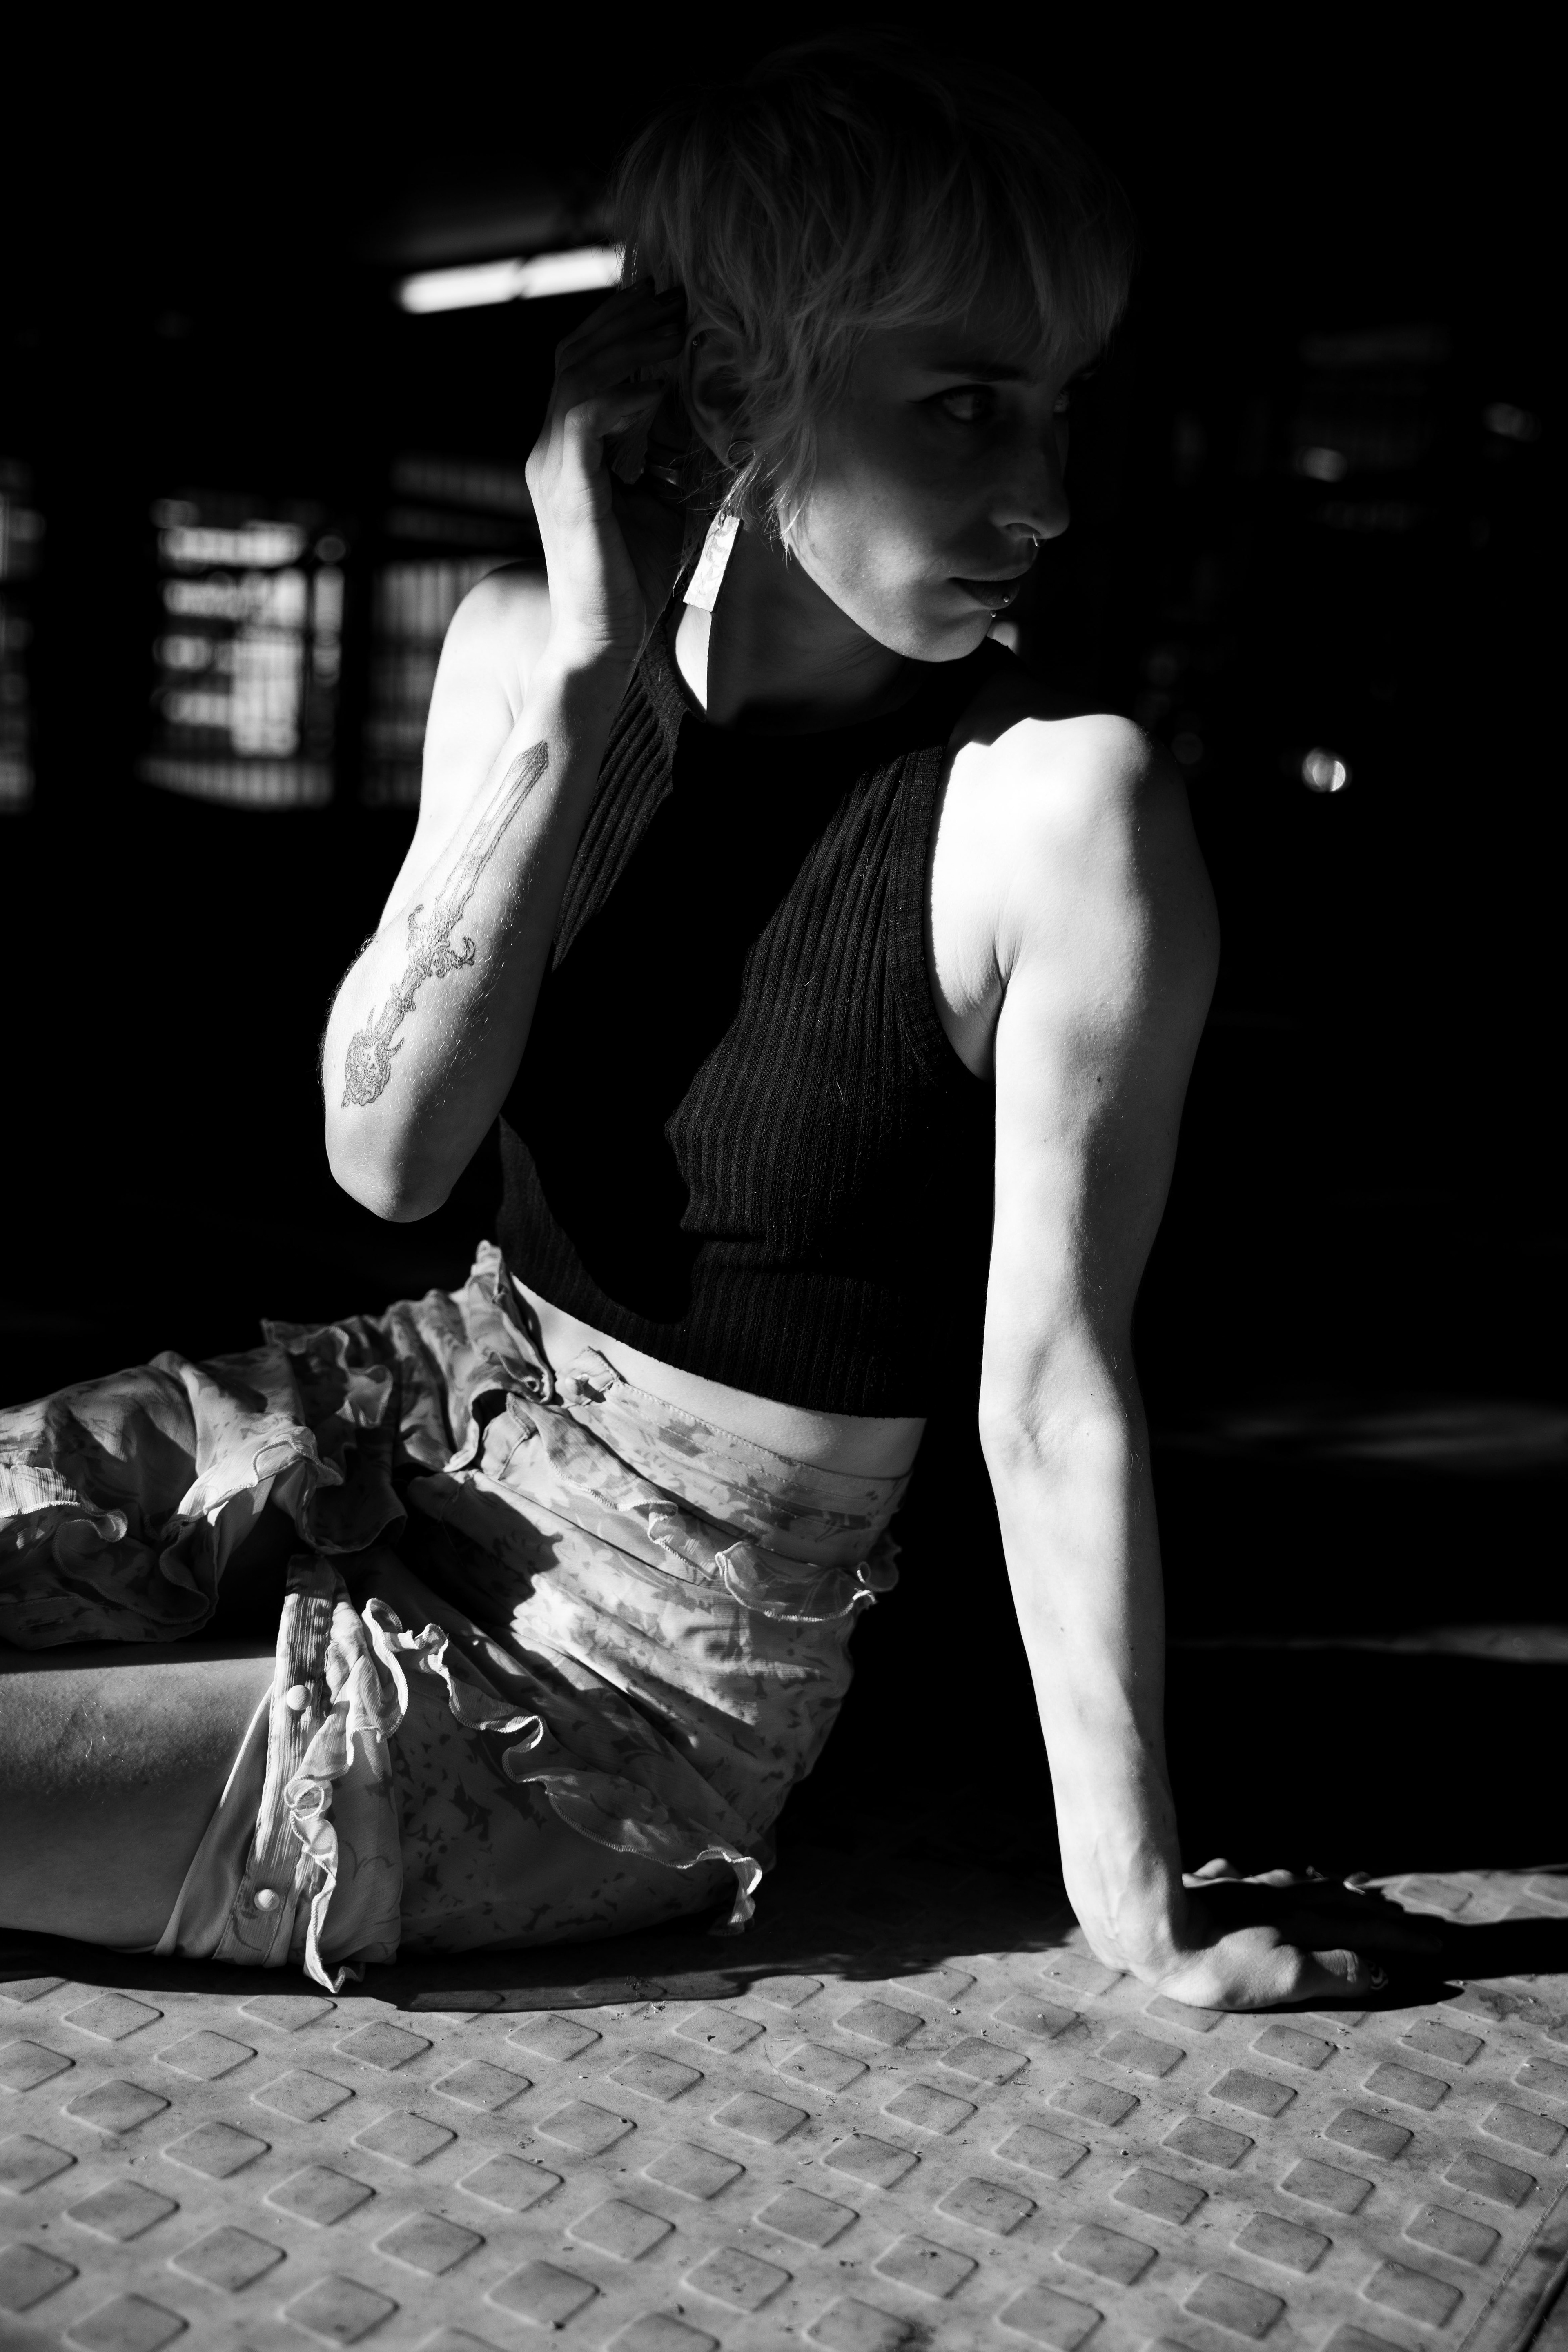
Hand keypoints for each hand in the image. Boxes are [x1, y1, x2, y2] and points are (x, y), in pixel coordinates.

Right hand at [524, 278, 691, 671]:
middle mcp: (549, 450)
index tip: (667, 305)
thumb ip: (669, 458)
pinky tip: (659, 387)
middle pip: (574, 354)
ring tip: (674, 331)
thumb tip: (703, 416)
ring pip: (576, 374)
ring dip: (628, 346)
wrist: (604, 639)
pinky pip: (583, 417)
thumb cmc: (631, 580)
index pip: (580, 364)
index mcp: (566, 450)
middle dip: (625, 320)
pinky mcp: (568, 489)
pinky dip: (621, 393)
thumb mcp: (661, 503)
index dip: (618, 326)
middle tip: (675, 299)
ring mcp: (551, 467)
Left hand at [1136, 1860, 1445, 2009]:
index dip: (1404, 1942)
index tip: (1440, 1945)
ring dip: (1338, 1893)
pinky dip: (1285, 1878)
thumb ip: (1333, 1973)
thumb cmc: (1216, 1964)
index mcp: (1303, 1927)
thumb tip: (1381, 1970)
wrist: (1152, 1927)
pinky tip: (1282, 1875)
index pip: (1367, 1934)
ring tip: (1361, 1893)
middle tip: (1415, 1922)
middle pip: (1342, 1905)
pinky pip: (1262, 1877)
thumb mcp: (1283, 1979)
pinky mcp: (1214, 1887)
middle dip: (1382, 1917)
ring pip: (1306, 1887)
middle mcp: (1281, 1902)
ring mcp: (1248, 1891)